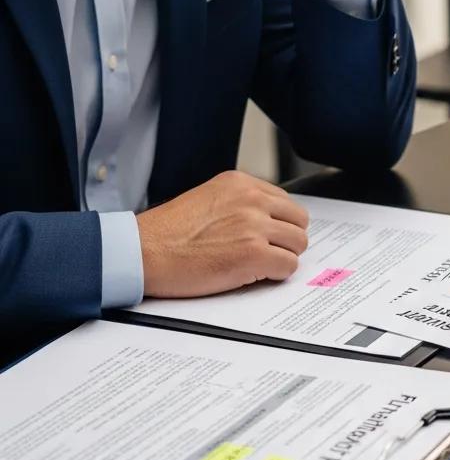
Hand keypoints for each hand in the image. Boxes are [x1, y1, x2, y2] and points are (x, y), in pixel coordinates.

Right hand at [137, 171, 309, 297]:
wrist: (140, 252)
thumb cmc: (165, 233)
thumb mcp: (207, 199)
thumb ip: (239, 203)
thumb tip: (267, 219)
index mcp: (240, 183)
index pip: (285, 201)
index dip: (279, 223)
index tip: (270, 236)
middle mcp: (251, 199)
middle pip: (298, 220)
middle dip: (287, 239)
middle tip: (269, 253)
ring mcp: (254, 225)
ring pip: (298, 243)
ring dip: (283, 257)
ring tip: (260, 265)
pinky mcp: (254, 253)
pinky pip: (288, 266)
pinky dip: (277, 274)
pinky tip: (255, 276)